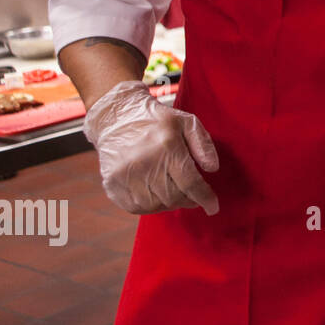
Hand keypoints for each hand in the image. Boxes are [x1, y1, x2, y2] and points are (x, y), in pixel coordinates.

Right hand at [83, 80, 219, 215]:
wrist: (116, 116)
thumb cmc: (156, 120)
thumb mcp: (186, 122)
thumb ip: (203, 144)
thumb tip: (213, 168)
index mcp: (167, 146)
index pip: (190, 183)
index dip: (205, 198)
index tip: (213, 207)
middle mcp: (145, 163)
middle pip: (174, 197)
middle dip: (188, 200)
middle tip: (192, 194)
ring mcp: (125, 175)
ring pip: (155, 205)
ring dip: (169, 203)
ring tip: (173, 192)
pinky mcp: (111, 184)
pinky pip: (135, 207)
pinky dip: (150, 206)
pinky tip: (155, 194)